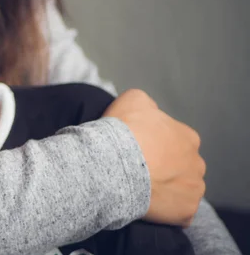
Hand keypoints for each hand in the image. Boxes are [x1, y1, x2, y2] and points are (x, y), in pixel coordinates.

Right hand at [103, 89, 205, 226]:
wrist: (113, 163)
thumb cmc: (124, 130)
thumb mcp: (133, 99)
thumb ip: (147, 104)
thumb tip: (149, 111)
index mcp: (188, 137)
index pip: (176, 140)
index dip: (156, 143)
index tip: (139, 147)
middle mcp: (197, 162)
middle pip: (181, 165)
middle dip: (165, 166)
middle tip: (139, 167)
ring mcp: (194, 189)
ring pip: (182, 188)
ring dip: (166, 188)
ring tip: (141, 186)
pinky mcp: (186, 211)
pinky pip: (178, 211)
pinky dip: (165, 208)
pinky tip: (146, 202)